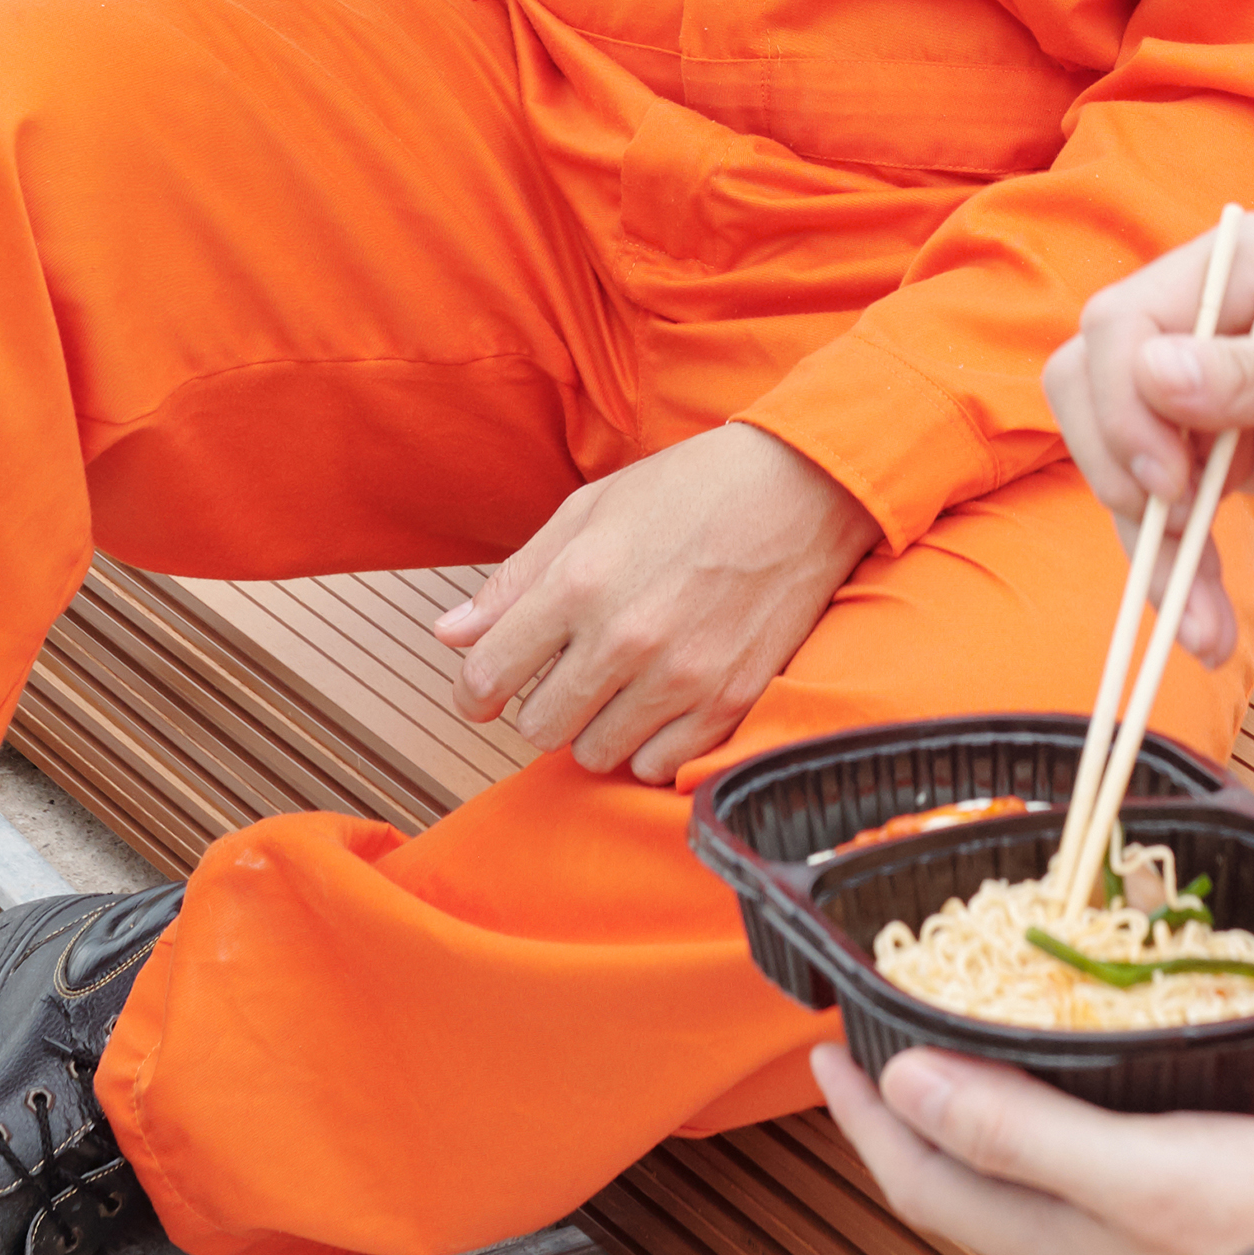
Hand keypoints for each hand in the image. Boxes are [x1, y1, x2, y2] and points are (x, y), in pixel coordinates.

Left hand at [436, 419, 872, 780]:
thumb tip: (451, 635)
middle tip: (568, 675)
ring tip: (620, 684)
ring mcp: (680, 676)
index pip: (488, 677)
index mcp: (578, 582)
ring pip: (595, 753)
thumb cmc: (691, 490)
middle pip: (539, 727)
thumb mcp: (589, 511)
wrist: (802, 489)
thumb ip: (515, 579)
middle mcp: (624, 637)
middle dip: (541, 706)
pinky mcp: (729, 701)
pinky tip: (659, 704)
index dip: (473, 694)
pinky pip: (658, 765)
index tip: (482, 695)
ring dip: (596, 727)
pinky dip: (649, 744)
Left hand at [806, 1045, 1253, 1254]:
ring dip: (970, 1129)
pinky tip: (1075, 1105)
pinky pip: (1071, 1191)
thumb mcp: (1139, 1164)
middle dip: (903, 1121)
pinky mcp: (1174, 1246)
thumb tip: (905, 1084)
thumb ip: (1022, 1130)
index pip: (919, 1181)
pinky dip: (1041, 1139)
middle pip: (955, 1191)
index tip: (824, 1048)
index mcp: (1051, 1243)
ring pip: (1012, 1193)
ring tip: (958, 1064)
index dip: (862, 1117)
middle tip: (876, 1050)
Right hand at [1047, 224, 1253, 656]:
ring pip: (1120, 462)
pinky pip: (1165, 512)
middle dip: (1118, 467)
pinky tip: (1204, 626)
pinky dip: (1178, 570)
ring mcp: (1204, 393)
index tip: (1167, 475)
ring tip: (1199, 621)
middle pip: (1094, 386)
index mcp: (1234, 267)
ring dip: (1149, 545)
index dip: (1123, 400)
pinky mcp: (1216, 457)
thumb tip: (1151, 374)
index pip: (1123, 322)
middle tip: (1173, 527)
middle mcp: (1203, 321)